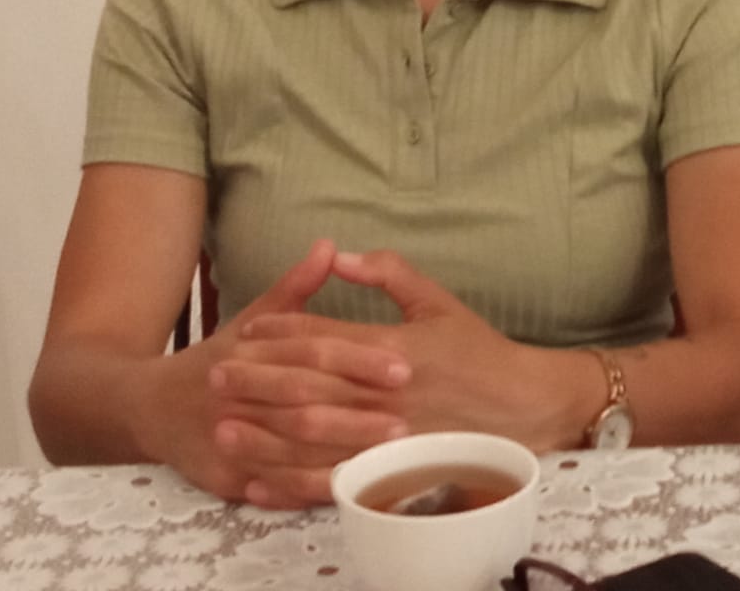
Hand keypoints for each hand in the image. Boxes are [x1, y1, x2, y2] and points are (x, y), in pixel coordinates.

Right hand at [164, 240, 411, 507]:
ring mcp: (226, 438)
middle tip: (408, 417)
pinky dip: (309, 489)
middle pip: (304, 402)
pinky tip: (348, 487)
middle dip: (358, 412)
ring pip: (292, 450)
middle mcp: (236, 394)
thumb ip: (294, 288)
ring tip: (389, 455)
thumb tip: (328, 246)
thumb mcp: (251, 320)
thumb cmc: (216, 360)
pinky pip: (273, 487)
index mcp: (249, 351)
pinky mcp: (222, 477)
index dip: (359, 359)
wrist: (147, 408)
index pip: (312, 353)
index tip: (403, 366)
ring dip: (341, 454)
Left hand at [240, 249, 593, 452]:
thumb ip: (390, 274)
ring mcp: (385, 438)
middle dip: (255, 380)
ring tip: (223, 426)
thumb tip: (342, 254)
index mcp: (393, 349)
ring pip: (310, 438)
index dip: (280, 333)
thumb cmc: (480, 352)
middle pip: (305, 387)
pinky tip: (261, 482)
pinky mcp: (391, 472)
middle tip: (215, 375)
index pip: (323, 338)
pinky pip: (332, 482)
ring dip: (261, 433)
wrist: (523, 406)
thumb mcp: (439, 302)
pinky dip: (292, 484)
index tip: (248, 329)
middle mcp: (384, 394)